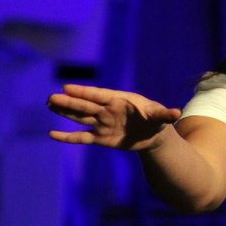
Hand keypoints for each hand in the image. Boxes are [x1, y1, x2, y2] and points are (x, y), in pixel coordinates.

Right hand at [47, 84, 181, 150]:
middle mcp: (107, 110)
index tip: (67, 88)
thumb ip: (165, 115)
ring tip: (49, 105)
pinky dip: (68, 137)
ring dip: (65, 113)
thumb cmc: (156, 120)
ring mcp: (102, 124)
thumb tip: (176, 113)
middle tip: (51, 98)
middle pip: (85, 106)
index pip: (98, 95)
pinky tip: (52, 134)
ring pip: (80, 118)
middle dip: (69, 102)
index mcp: (119, 100)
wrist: (154, 135)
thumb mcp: (161, 117)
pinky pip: (81, 137)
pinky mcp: (100, 138)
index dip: (83, 92)